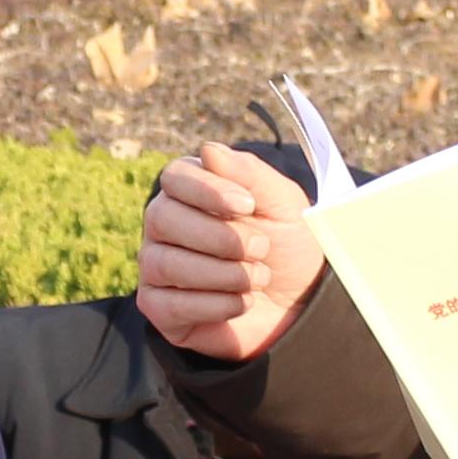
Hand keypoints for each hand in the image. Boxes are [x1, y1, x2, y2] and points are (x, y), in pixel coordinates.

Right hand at [138, 150, 325, 362]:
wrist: (301, 305)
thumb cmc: (288, 248)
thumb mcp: (283, 205)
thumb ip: (250, 174)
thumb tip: (208, 150)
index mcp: (190, 191)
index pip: (174, 177)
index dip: (207, 190)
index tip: (247, 205)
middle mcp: (164, 225)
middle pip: (162, 218)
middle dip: (220, 237)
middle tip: (262, 248)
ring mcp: (157, 266)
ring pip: (165, 263)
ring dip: (223, 273)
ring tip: (258, 277)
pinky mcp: (159, 308)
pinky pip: (169, 305)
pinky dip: (215, 304)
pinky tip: (242, 302)